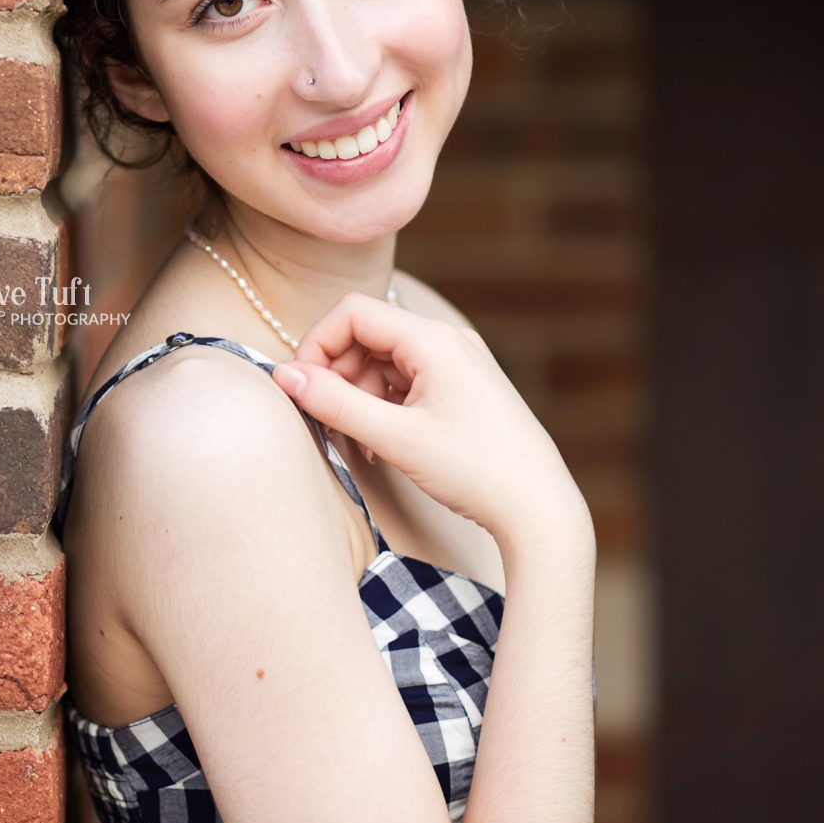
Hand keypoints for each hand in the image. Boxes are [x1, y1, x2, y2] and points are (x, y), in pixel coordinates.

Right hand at [269, 291, 592, 549]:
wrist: (539, 510)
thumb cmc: (475, 471)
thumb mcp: (396, 439)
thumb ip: (335, 404)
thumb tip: (284, 376)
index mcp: (435, 341)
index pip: (353, 312)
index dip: (317, 344)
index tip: (302, 389)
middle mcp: (449, 341)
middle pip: (367, 335)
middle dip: (337, 374)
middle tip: (328, 421)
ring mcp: (459, 364)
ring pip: (384, 361)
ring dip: (358, 394)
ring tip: (357, 442)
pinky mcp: (463, 388)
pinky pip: (407, 381)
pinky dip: (384, 405)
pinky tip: (381, 444)